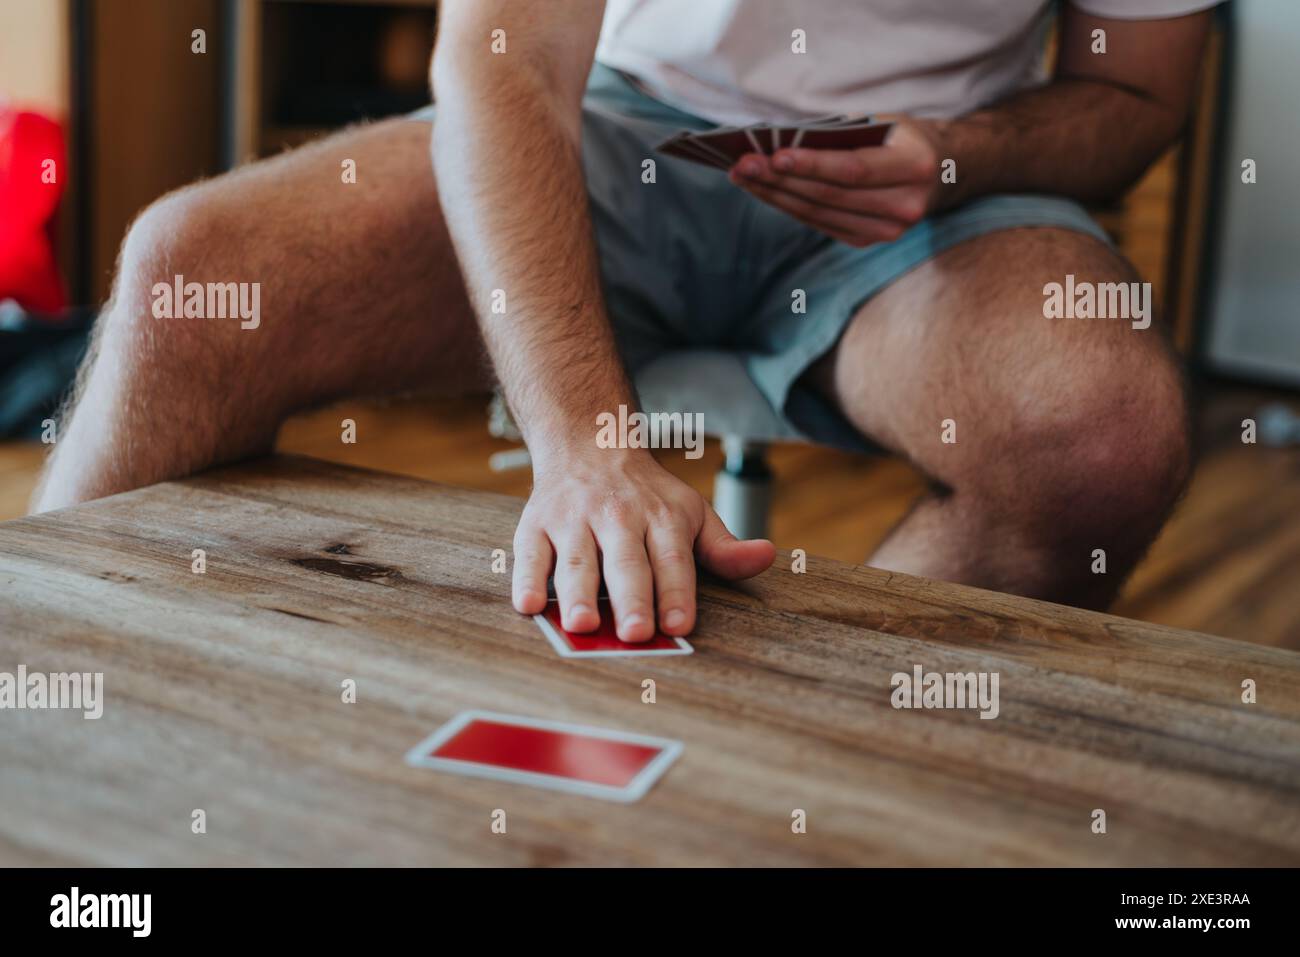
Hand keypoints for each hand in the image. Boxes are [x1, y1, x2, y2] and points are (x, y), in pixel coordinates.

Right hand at [512, 448, 774, 640]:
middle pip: (626, 562)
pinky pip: (530, 553)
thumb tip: (767, 557)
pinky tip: (529, 605)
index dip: (677, 591)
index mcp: (661, 518)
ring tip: (583, 625)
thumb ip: (724, 548)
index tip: (680, 624)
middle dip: (632, 597)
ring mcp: (573, 520)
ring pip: (576, 560)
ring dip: (578, 593)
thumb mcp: (693, 513)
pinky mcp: (536, 524)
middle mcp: (617, 517)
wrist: (590, 443)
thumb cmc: (648, 495)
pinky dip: (527, 578)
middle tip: (635, 633)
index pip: (672, 559)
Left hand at [728, 115, 945, 246]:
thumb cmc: (902, 138)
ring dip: (776, 195)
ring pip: (820, 213)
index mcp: (914, 166)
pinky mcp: (869, 240)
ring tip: (744, 176)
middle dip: (781, 180)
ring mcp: (888, 230)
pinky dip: (790, 206)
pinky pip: (821, 223)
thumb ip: (840, 133)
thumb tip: (780, 140)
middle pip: (829, 195)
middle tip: (743, 165)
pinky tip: (766, 190)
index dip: (811, 165)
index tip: (773, 155)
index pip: (853, 170)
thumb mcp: (882, 123)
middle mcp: (904, 205)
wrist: (942, 172)